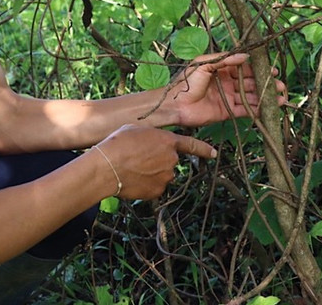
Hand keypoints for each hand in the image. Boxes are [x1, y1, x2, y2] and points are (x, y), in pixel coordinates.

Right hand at [95, 125, 215, 199]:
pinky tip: (133, 179)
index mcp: (168, 141)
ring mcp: (166, 177)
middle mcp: (171, 160)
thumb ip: (151, 136)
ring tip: (131, 169)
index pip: (191, 144)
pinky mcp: (157, 191)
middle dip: (158, 160)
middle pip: (170, 161)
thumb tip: (152, 144)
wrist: (107, 167)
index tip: (214, 153)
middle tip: (137, 158)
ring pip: (162, 175)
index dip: (204, 149)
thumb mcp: (135, 130)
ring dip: (151, 173)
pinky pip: (155, 187)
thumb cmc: (118, 144)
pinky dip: (146, 184)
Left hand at [165, 52, 286, 127]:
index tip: (272, 70)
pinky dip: (258, 110)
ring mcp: (228, 97)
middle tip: (280, 86)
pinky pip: (246, 110)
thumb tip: (245, 56)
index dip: (258, 69)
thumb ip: (223, 60)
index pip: (244, 68)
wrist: (175, 105)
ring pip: (251, 96)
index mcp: (221, 69)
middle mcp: (227, 82)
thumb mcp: (203, 64)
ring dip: (265, 97)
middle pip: (250, 82)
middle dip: (266, 84)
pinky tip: (270, 108)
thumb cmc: (186, 82)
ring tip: (280, 98)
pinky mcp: (228, 111)